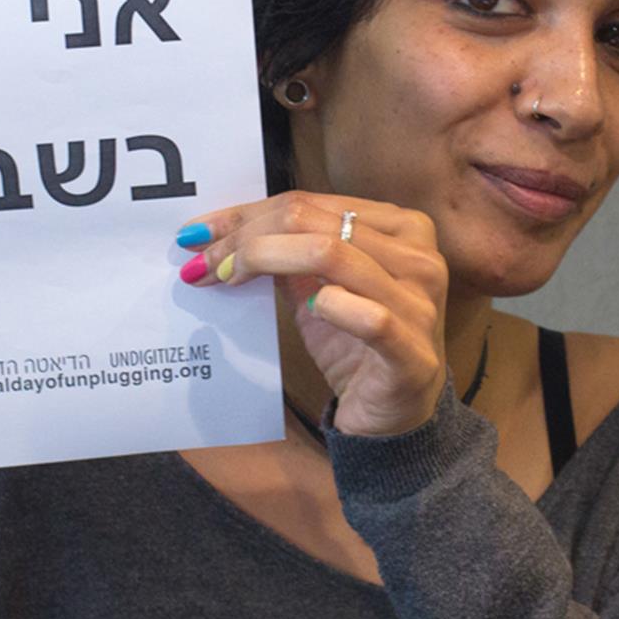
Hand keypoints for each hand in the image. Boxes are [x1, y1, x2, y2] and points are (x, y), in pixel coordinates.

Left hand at [178, 192, 448, 435]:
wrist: (392, 416)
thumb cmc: (355, 345)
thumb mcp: (316, 289)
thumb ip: (285, 254)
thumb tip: (219, 234)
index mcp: (398, 227)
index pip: (307, 203)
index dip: (244, 215)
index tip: (197, 235)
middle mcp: (417, 256)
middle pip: (309, 222)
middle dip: (244, 239)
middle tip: (201, 262)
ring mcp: (421, 303)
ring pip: (331, 255)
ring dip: (261, 262)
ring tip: (223, 279)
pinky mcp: (413, 354)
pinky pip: (369, 318)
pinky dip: (330, 307)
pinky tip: (307, 309)